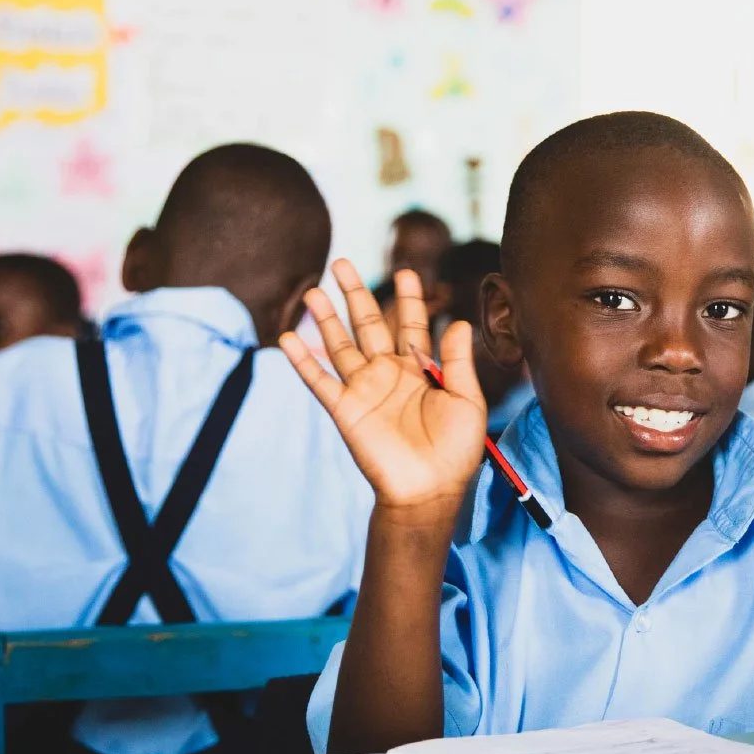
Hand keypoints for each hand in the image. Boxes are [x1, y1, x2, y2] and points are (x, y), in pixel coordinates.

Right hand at [280, 261, 487, 514]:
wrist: (429, 490)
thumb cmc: (455, 450)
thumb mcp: (466, 400)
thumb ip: (457, 360)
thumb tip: (460, 320)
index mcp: (419, 369)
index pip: (411, 324)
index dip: (408, 299)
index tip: (406, 271)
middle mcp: (388, 374)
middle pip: (368, 325)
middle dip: (356, 294)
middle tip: (343, 263)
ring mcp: (364, 390)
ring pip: (339, 345)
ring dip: (325, 319)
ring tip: (313, 290)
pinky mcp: (345, 409)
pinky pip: (319, 381)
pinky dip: (302, 361)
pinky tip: (287, 337)